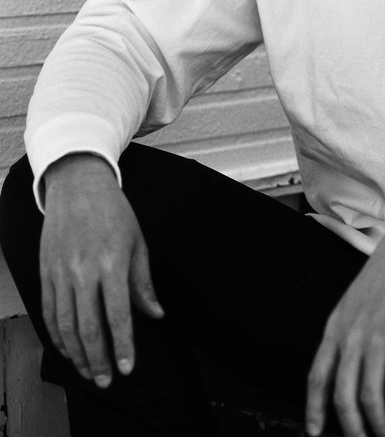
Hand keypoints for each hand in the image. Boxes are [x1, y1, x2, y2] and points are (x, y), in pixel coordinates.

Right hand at [40, 153, 164, 388]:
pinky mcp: (45, 273)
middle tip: (108, 380)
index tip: (128, 368)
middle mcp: (83, 271)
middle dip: (99, 359)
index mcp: (112, 263)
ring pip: (65, 326)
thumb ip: (143, 283)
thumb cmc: (114, 212)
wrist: (78, 186)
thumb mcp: (137, 242)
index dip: (123, 346)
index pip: (118, 315)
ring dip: (77, 354)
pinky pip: (49, 313)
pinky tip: (68, 349)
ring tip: (90, 371)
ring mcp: (60, 273)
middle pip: (88, 328)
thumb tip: (156, 314)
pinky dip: (58, 336)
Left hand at [306, 216, 384, 436]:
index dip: (314, 410)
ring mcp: (378, 339)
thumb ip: (347, 334)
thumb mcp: (354, 303)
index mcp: (336, 327)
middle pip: (343, 397)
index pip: (317, 377)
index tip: (315, 433)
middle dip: (352, 428)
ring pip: (370, 398)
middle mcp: (352, 336)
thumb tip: (347, 370)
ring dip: (379, 424)